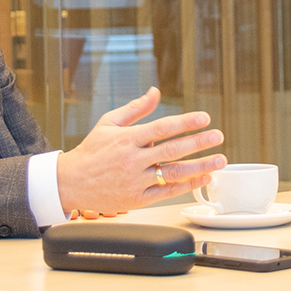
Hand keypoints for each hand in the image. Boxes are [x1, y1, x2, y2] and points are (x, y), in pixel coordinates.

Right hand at [57, 86, 226, 214]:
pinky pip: (167, 193)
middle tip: (218, 136)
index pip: (161, 128)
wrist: (70, 183)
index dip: (184, 123)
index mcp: (127, 139)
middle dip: (198, 143)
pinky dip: (187, 185)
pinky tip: (203, 178)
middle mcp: (133, 160)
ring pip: (173, 173)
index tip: (204, 118)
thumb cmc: (91, 151)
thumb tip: (155, 91)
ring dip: (200, 167)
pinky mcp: (137, 199)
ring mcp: (136, 181)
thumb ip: (135, 108)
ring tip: (220, 160)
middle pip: (172, 150)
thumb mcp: (109, 123)